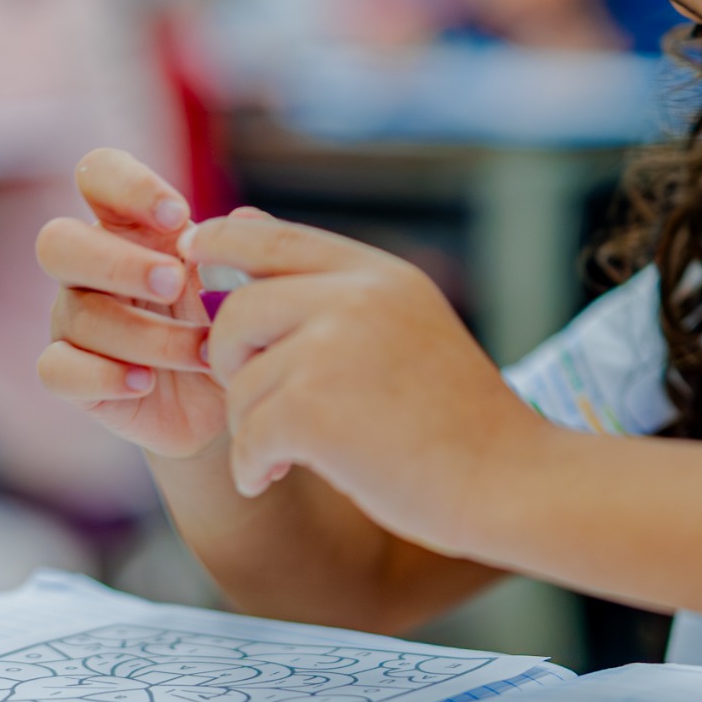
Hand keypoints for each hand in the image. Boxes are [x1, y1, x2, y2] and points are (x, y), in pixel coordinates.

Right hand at [35, 150, 228, 458]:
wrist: (230, 395)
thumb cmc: (231, 322)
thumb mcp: (250, 281)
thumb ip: (249, 247)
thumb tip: (242, 216)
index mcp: (131, 225)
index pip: (99, 174)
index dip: (128, 186)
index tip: (179, 216)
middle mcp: (91, 268)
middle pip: (58, 242)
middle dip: (119, 263)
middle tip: (175, 285)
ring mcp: (74, 321)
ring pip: (79, 315)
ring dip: (147, 335)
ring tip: (202, 353)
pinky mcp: (71, 376)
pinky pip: (55, 369)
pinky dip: (101, 376)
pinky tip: (143, 382)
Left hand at [184, 211, 545, 552]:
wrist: (508, 479)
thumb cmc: (455, 417)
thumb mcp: (404, 325)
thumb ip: (330, 287)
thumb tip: (239, 222)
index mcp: (378, 275)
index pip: (271, 237)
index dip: (218, 244)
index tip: (194, 262)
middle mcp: (355, 299)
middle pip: (237, 313)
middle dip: (230, 363)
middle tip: (255, 403)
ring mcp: (332, 350)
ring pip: (239, 383)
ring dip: (249, 427)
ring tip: (286, 453)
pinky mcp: (314, 410)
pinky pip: (246, 436)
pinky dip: (249, 466)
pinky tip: (270, 477)